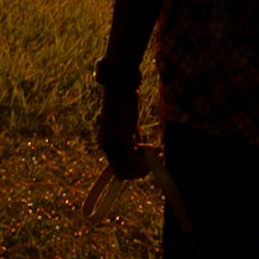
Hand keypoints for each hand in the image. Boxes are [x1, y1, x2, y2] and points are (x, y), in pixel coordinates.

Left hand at [96, 65, 146, 182]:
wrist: (119, 84)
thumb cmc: (126, 99)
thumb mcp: (130, 124)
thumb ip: (133, 141)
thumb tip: (145, 154)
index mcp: (106, 142)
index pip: (118, 170)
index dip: (134, 170)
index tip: (147, 161)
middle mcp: (106, 145)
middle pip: (123, 174)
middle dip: (141, 171)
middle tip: (152, 156)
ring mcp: (111, 143)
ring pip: (129, 171)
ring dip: (145, 166)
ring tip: (152, 150)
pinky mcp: (119, 139)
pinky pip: (134, 162)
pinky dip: (146, 160)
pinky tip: (152, 147)